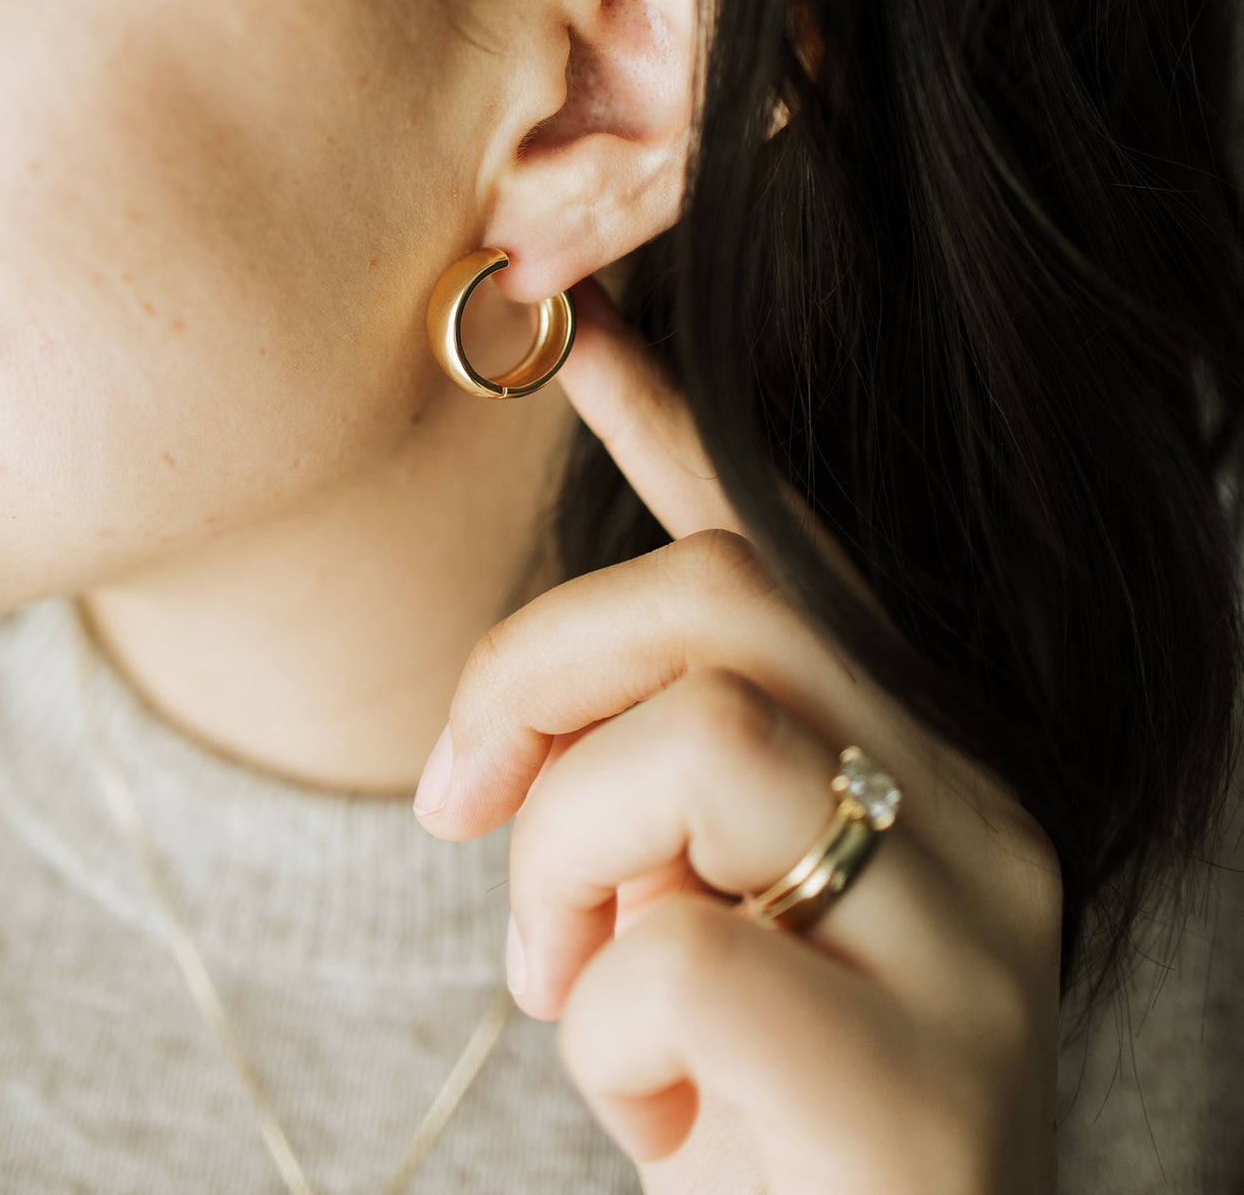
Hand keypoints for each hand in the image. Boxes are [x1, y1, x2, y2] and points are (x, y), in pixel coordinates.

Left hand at [412, 273, 1062, 1192]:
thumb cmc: (769, 1127)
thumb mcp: (693, 918)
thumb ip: (647, 788)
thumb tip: (522, 699)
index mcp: (924, 761)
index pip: (792, 548)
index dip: (669, 421)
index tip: (566, 318)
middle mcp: (982, 816)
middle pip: (725, 601)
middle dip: (534, 668)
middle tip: (450, 806)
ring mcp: (974, 943)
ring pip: (704, 739)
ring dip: (566, 860)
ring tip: (569, 984)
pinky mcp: (923, 1085)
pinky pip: (679, 960)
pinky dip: (603, 1035)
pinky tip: (659, 1118)